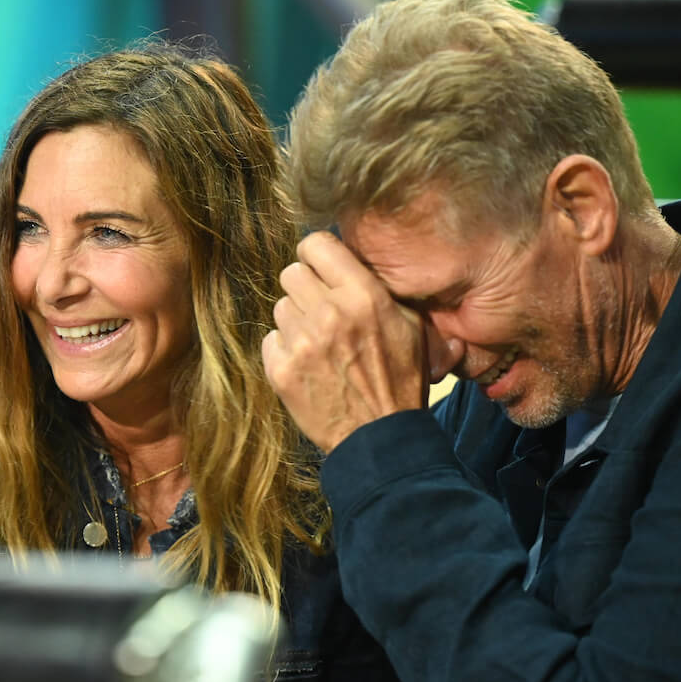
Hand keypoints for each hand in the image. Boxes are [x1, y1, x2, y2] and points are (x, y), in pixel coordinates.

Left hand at [262, 231, 429, 451]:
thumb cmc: (399, 380)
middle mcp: (329, 313)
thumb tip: (348, 264)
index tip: (320, 268)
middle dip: (305, 289)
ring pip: (280, 307)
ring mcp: (301, 342)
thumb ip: (377, 290)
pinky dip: (285, 350)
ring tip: (318, 343)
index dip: (316, 255)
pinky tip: (307, 365)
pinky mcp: (281, 370)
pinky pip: (270, 339)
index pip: (315, 244)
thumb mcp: (409, 326)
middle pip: (291, 273)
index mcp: (363, 296)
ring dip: (296, 320)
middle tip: (320, 309)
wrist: (380, 437)